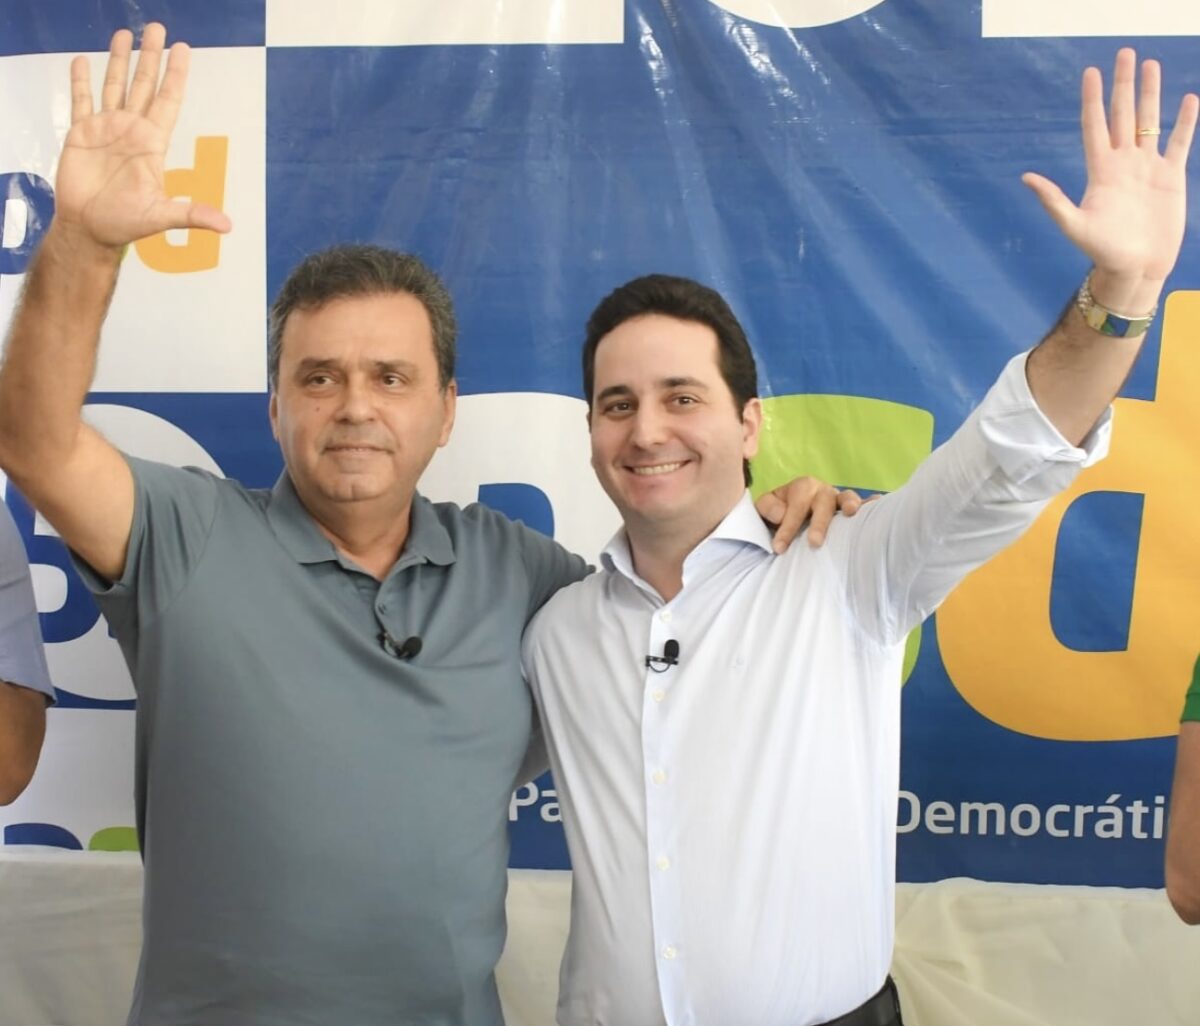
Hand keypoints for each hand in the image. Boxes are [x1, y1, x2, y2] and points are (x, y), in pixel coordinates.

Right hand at [55, 23, 230, 249]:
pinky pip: (81, 100)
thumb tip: (227, 226)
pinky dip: (80, 81)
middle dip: (150, 56)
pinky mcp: (81, 134)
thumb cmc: (125, 224)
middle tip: (156, 28)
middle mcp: (131, 130)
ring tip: (123, 34)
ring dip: (119, 60)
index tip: (182, 49)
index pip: (167, 100)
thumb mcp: (161, 217)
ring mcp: (106, 129)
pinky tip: (82, 60)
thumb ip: (192, 216)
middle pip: (144, 85)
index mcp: (151, 143)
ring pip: (114, 86)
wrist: (89, 229)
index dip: (175, 75)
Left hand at [754, 477, 867, 553]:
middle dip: (819, 522)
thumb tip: (781, 514)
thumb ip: (768, 507)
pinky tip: (878, 504)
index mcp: (801, 487)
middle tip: (815, 543)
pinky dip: (871, 505)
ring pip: (846, 497)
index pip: (795, 507)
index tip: (779, 548)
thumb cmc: (778, 514)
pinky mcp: (852, 509)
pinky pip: (864, 505)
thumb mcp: (764, 509)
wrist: (787, 513)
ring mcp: (839, 499)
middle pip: (823, 502)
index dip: (787, 528)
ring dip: (849, 503)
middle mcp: (822, 491)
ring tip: (851, 513)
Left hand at [1022, 49, 1196, 313]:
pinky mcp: (1171, 177)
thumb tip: (1026, 178)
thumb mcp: (1075, 226)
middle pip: (1122, 114)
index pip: (1094, 126)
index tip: (1090, 72)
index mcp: (1100, 171)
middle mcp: (1122, 164)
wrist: (1136, 269)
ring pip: (1149, 121)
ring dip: (1151, 94)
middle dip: (1123, 85)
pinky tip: (1187, 100)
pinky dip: (1184, 122)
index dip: (1093, 99)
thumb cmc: (1102, 252)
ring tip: (1151, 65)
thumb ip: (1053, 201)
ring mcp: (1147, 168)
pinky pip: (1179, 142)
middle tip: (1124, 53)